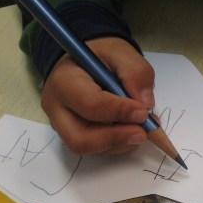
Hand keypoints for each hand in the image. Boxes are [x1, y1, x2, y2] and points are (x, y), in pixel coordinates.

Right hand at [42, 37, 155, 154]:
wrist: (87, 62)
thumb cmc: (101, 56)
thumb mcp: (122, 52)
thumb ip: (135, 72)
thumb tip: (146, 103)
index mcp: (64, 81)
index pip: (89, 104)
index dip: (119, 112)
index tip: (143, 113)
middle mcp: (56, 108)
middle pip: (80, 139)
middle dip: (115, 139)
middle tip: (143, 133)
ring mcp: (62, 125)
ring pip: (89, 148)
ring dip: (121, 143)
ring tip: (142, 128)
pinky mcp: (74, 135)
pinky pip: (96, 149)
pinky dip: (119, 144)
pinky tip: (132, 129)